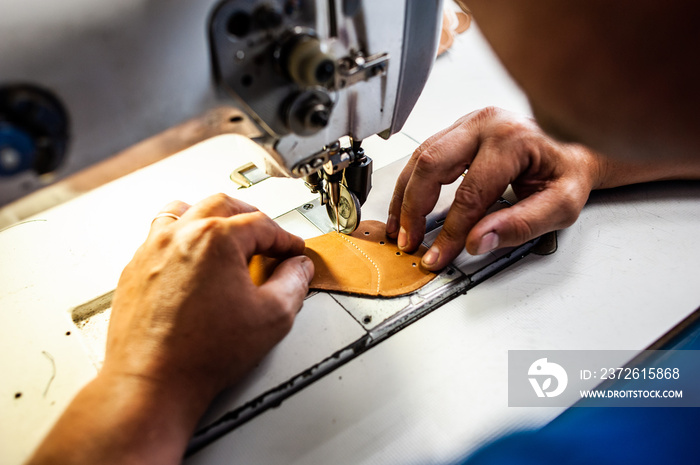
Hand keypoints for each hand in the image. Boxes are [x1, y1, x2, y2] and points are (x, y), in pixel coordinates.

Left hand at [28, 193, 313, 464]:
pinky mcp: (135, 269)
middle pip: (223, 205)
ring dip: (211, 216)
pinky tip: (191, 255)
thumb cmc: (201, 354)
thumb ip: (293, 284)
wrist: (153, 382)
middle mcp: (179, 235)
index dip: (284, 238)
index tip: (291, 251)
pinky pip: (158, 234)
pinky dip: (181, 235)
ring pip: (184, 210)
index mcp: (215, 239)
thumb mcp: (272, 317)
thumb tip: (298, 269)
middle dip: (251, 217)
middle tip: (267, 236)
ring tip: (225, 234)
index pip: (261, 224)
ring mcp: (151, 249)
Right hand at [386, 107, 601, 269]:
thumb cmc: (569, 172)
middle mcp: (486, 123)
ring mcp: (469, 122)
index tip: (438, 256)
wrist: (577, 144)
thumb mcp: (561, 205)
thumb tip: (480, 240)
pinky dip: (411, 182)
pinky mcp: (459, 128)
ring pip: (421, 156)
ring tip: (399, 227)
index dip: (451, 232)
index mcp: (512, 139)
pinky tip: (405, 203)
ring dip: (404, 195)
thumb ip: (521, 225)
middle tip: (409, 240)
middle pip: (432, 165)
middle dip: (414, 209)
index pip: (470, 193)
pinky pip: (425, 153)